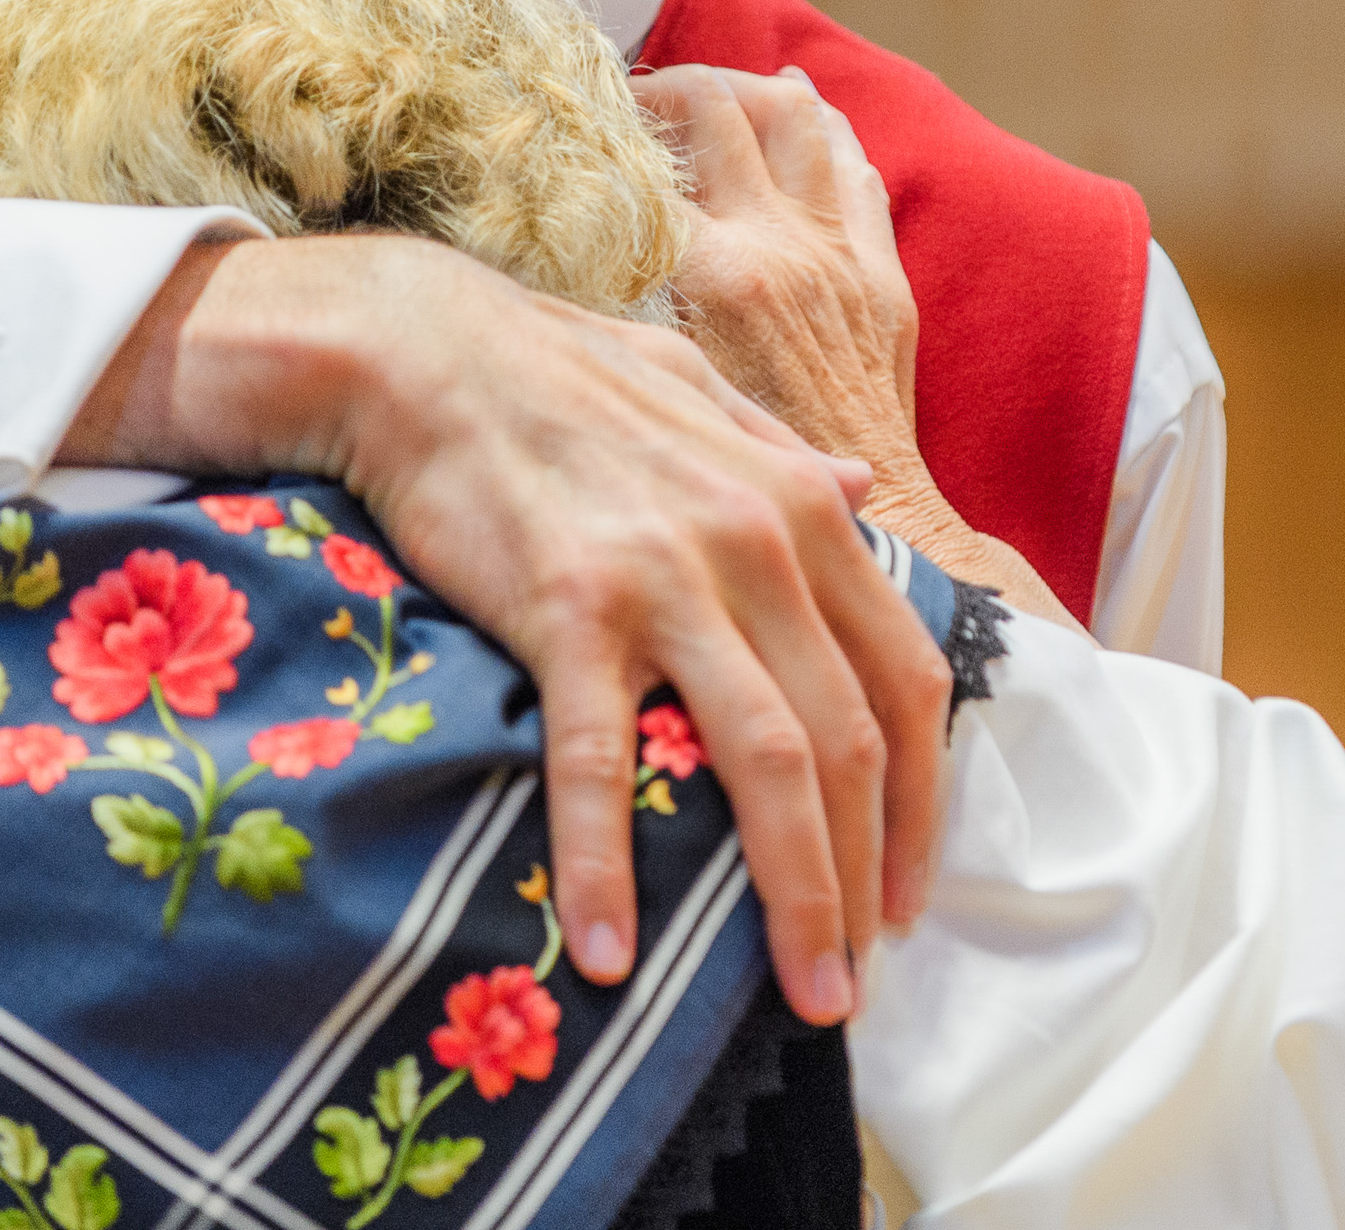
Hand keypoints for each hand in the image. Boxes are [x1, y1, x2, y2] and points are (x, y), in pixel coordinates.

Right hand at [64, 233, 953, 1026]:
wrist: (421, 347)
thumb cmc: (559, 376)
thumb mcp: (702, 398)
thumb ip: (788, 456)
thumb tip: (861, 495)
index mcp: (804, 504)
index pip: (906, 676)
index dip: (923, 797)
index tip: (907, 890)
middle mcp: (759, 543)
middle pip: (850, 742)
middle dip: (866, 879)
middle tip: (858, 986)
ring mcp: (667, 578)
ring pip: (768, 762)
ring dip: (792, 897)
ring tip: (800, 997)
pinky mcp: (566, 609)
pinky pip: (600, 760)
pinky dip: (609, 863)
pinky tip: (611, 953)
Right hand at [639, 68, 1070, 626]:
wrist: (869, 522)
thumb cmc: (738, 476)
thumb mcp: (662, 387)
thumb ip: (638, 312)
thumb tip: (594, 243)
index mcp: (717, 272)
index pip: (653, 153)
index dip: (613, 124)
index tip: (585, 124)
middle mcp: (782, 245)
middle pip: (729, 106)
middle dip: (680, 86)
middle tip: (643, 100)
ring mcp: (839, 254)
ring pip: (802, 120)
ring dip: (759, 92)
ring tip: (723, 92)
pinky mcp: (880, 275)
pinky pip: (855, 171)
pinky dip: (827, 138)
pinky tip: (804, 126)